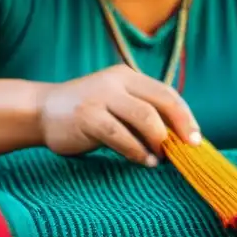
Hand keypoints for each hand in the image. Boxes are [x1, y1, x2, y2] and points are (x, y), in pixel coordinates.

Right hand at [37, 64, 201, 166]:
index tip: (196, 140)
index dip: (186, 117)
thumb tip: (179, 138)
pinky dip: (137, 151)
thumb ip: (142, 113)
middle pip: (161, 103)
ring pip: (145, 118)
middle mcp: (116, 81)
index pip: (167, 93)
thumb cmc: (85, 113)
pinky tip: (144, 161)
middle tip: (187, 151)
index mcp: (128, 76)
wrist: (40, 111)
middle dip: (180, 129)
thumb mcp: (116, 104)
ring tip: (161, 159)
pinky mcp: (87, 116)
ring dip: (159, 141)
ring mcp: (101, 97)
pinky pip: (121, 135)